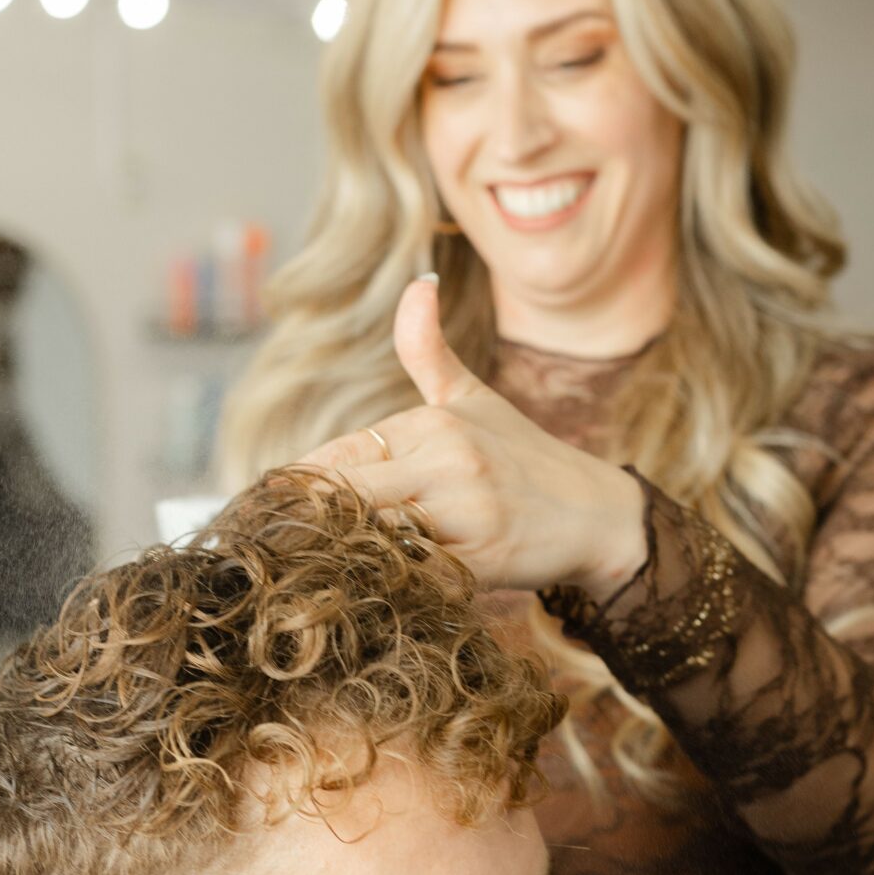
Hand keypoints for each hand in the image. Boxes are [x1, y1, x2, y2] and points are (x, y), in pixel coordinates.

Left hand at [300, 277, 647, 597]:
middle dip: (308, 526)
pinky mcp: (482, 561)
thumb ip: (428, 350)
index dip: (301, 489)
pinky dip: (387, 584)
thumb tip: (417, 282)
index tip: (275, 512)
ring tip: (313, 573)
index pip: (339, 458)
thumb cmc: (525, 459)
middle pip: (345, 497)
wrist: (598, 516)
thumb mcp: (475, 399)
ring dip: (341, 556)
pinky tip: (370, 591)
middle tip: (278, 549)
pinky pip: (413, 576)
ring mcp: (466, 513)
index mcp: (433, 423)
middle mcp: (447, 461)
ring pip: (374, 536)